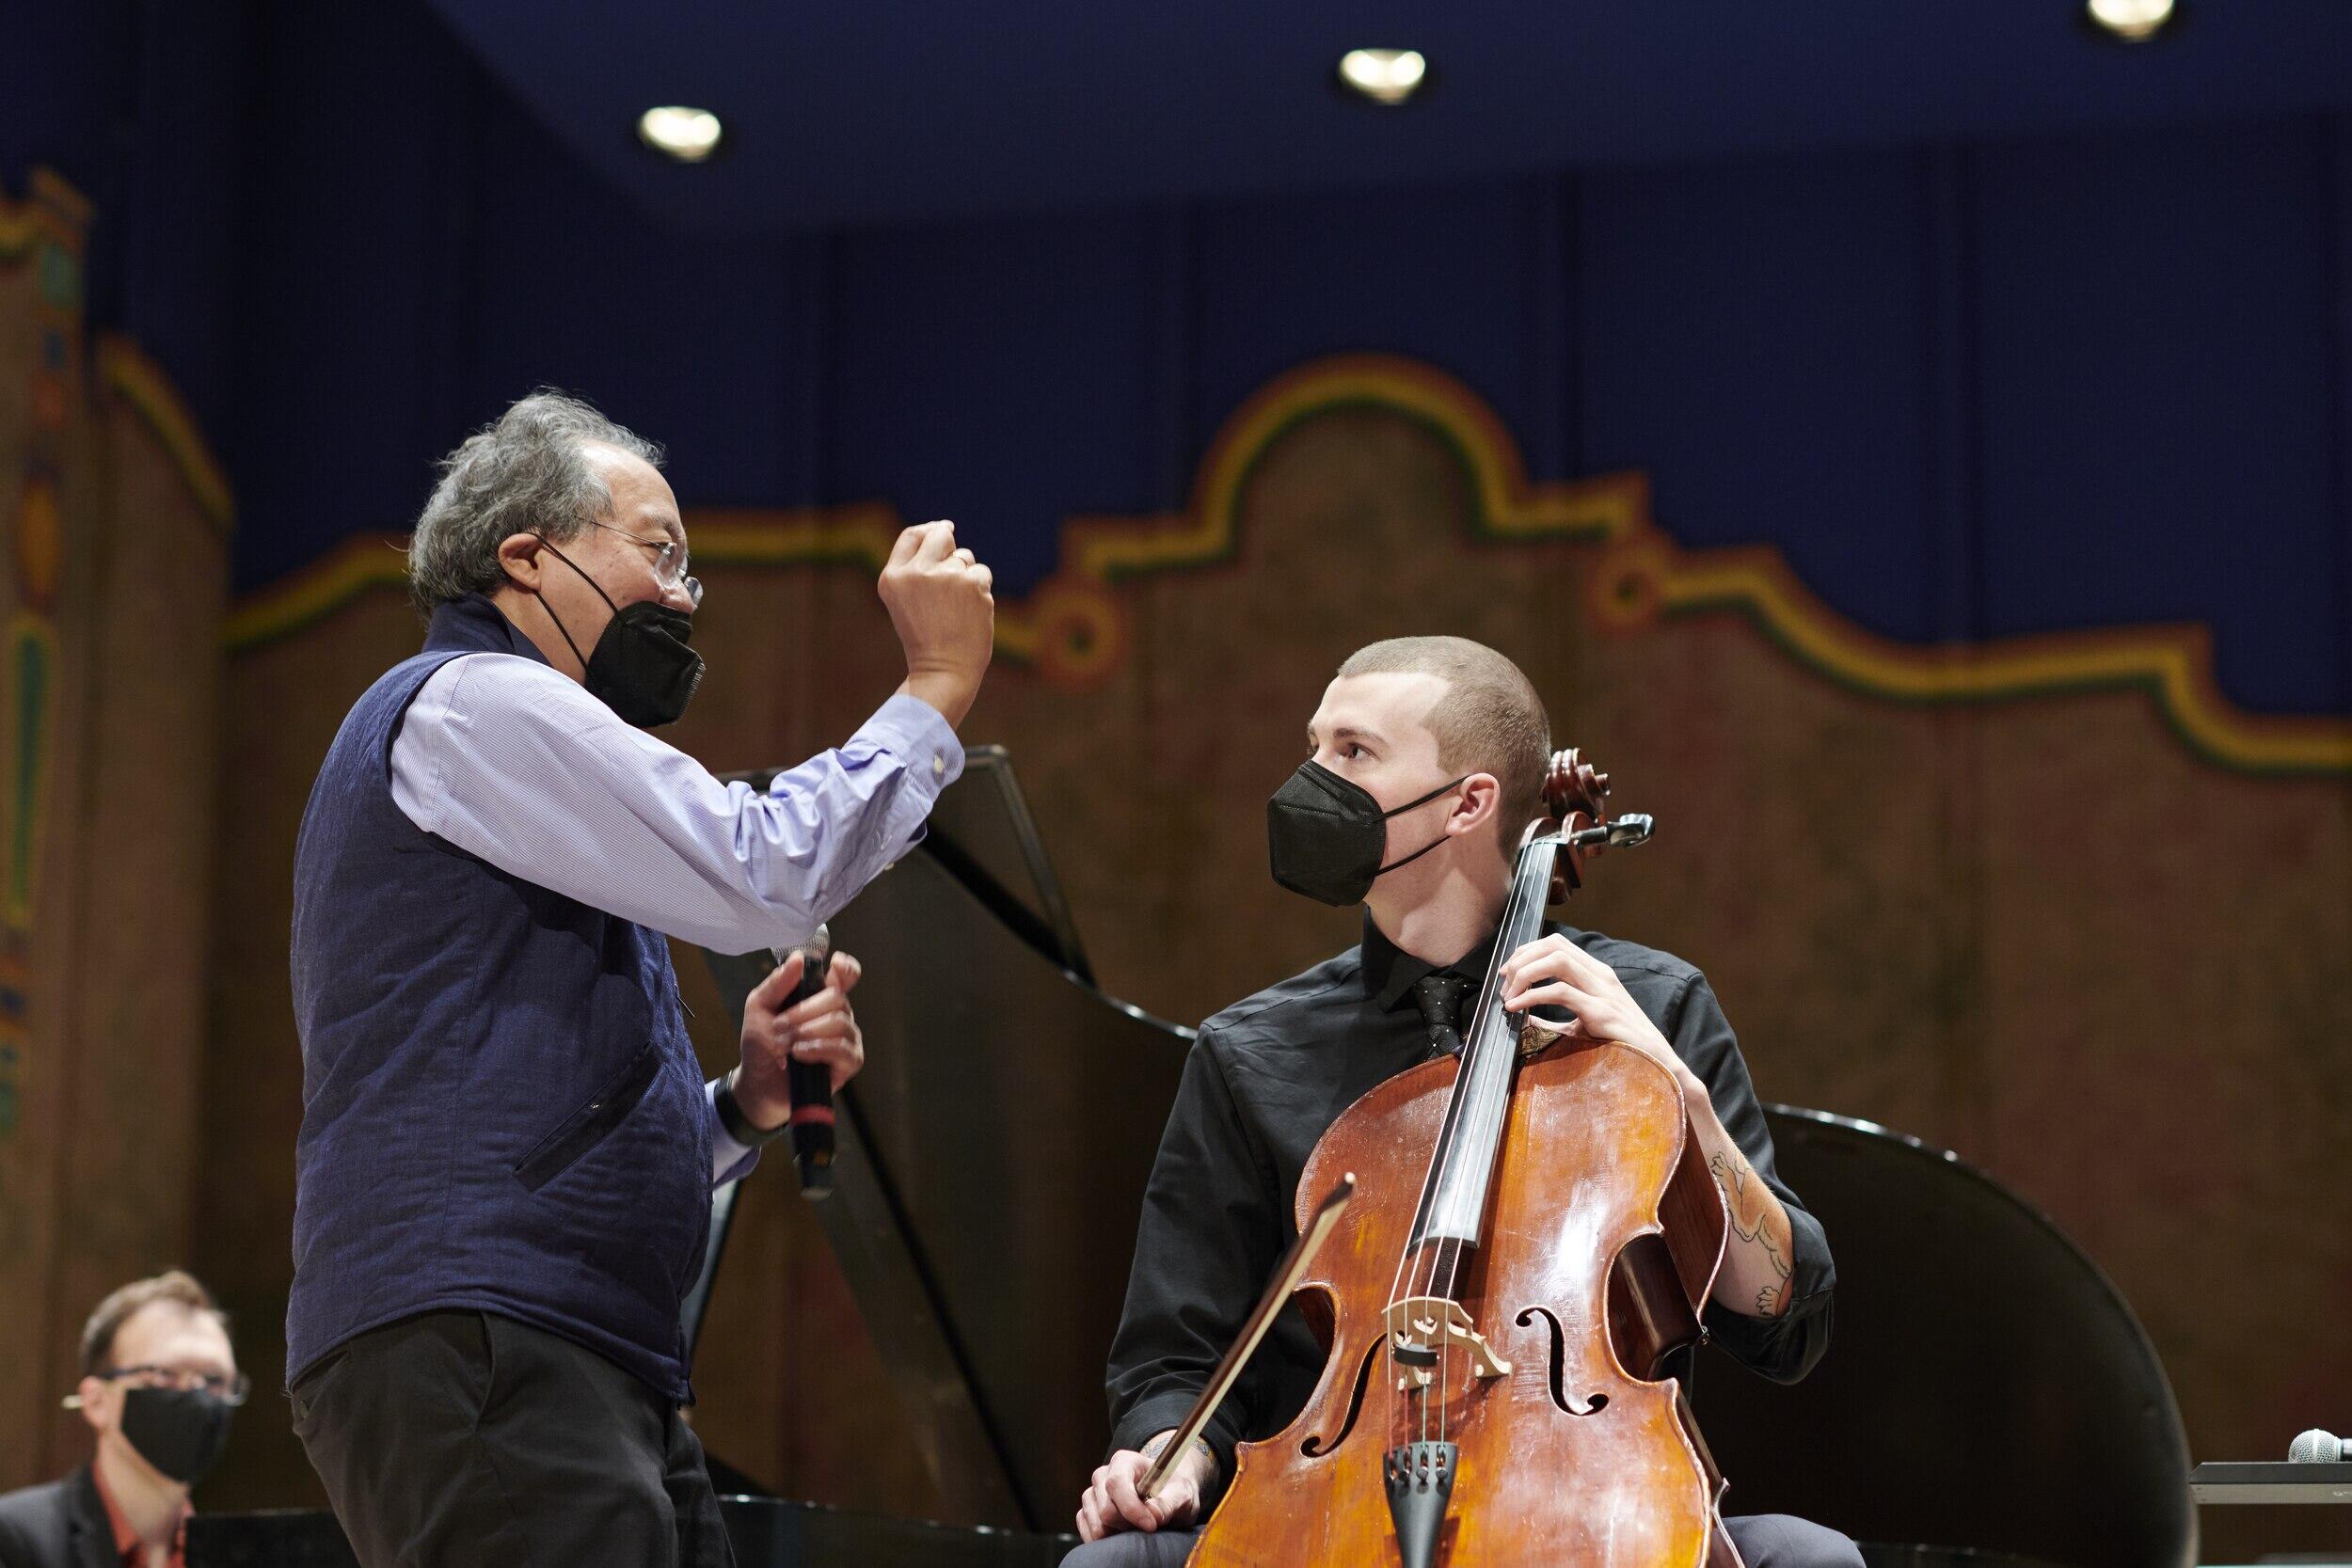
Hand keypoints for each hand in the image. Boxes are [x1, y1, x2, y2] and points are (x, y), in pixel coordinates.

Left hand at [729, 949, 865, 1129]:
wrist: (758, 1085)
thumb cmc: (761, 1045)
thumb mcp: (759, 1008)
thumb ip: (777, 984)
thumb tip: (798, 958)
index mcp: (819, 997)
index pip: (845, 976)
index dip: (845, 968)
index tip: (833, 965)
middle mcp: (838, 1015)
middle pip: (837, 997)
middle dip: (804, 1011)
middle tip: (780, 1026)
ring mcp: (846, 1038)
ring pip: (839, 1022)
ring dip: (806, 1031)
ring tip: (785, 1045)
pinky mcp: (848, 1063)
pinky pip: (843, 1049)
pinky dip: (819, 1048)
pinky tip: (800, 1054)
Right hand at [878, 520, 993, 728]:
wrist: (943, 670)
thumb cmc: (926, 637)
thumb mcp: (905, 600)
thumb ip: (915, 566)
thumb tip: (945, 528)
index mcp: (892, 577)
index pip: (912, 536)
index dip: (929, 530)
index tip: (944, 531)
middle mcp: (916, 572)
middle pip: (940, 536)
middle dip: (951, 547)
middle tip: (952, 577)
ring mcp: (945, 576)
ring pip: (965, 557)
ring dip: (966, 576)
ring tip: (956, 608)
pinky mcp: (972, 582)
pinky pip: (981, 573)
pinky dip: (981, 590)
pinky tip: (970, 612)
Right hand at [1075, 1438, 1209, 1542]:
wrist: (1168, 1496)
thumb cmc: (1173, 1490)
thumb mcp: (1182, 1494)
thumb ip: (1169, 1503)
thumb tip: (1153, 1515)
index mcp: (1124, 1462)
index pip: (1116, 1484)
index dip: (1131, 1508)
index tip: (1151, 1525)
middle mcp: (1103, 1475)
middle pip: (1105, 1509)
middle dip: (1127, 1525)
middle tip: (1147, 1526)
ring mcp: (1093, 1494)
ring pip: (1096, 1524)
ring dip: (1117, 1533)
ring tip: (1136, 1528)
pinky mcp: (1088, 1512)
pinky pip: (1086, 1530)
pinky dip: (1103, 1539)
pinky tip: (1121, 1536)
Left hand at [1496, 936, 1703, 1100]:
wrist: (1659, 1066)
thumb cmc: (1622, 1045)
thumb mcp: (1585, 1024)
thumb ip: (1558, 1017)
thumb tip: (1526, 1017)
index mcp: (1596, 974)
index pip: (1556, 944)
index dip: (1526, 952)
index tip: (1506, 972)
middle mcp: (1600, 976)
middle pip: (1553, 945)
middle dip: (1521, 959)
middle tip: (1503, 984)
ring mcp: (1603, 992)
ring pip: (1556, 961)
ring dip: (1525, 974)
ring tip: (1509, 997)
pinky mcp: (1602, 1013)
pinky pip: (1561, 993)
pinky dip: (1532, 997)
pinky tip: (1519, 1010)